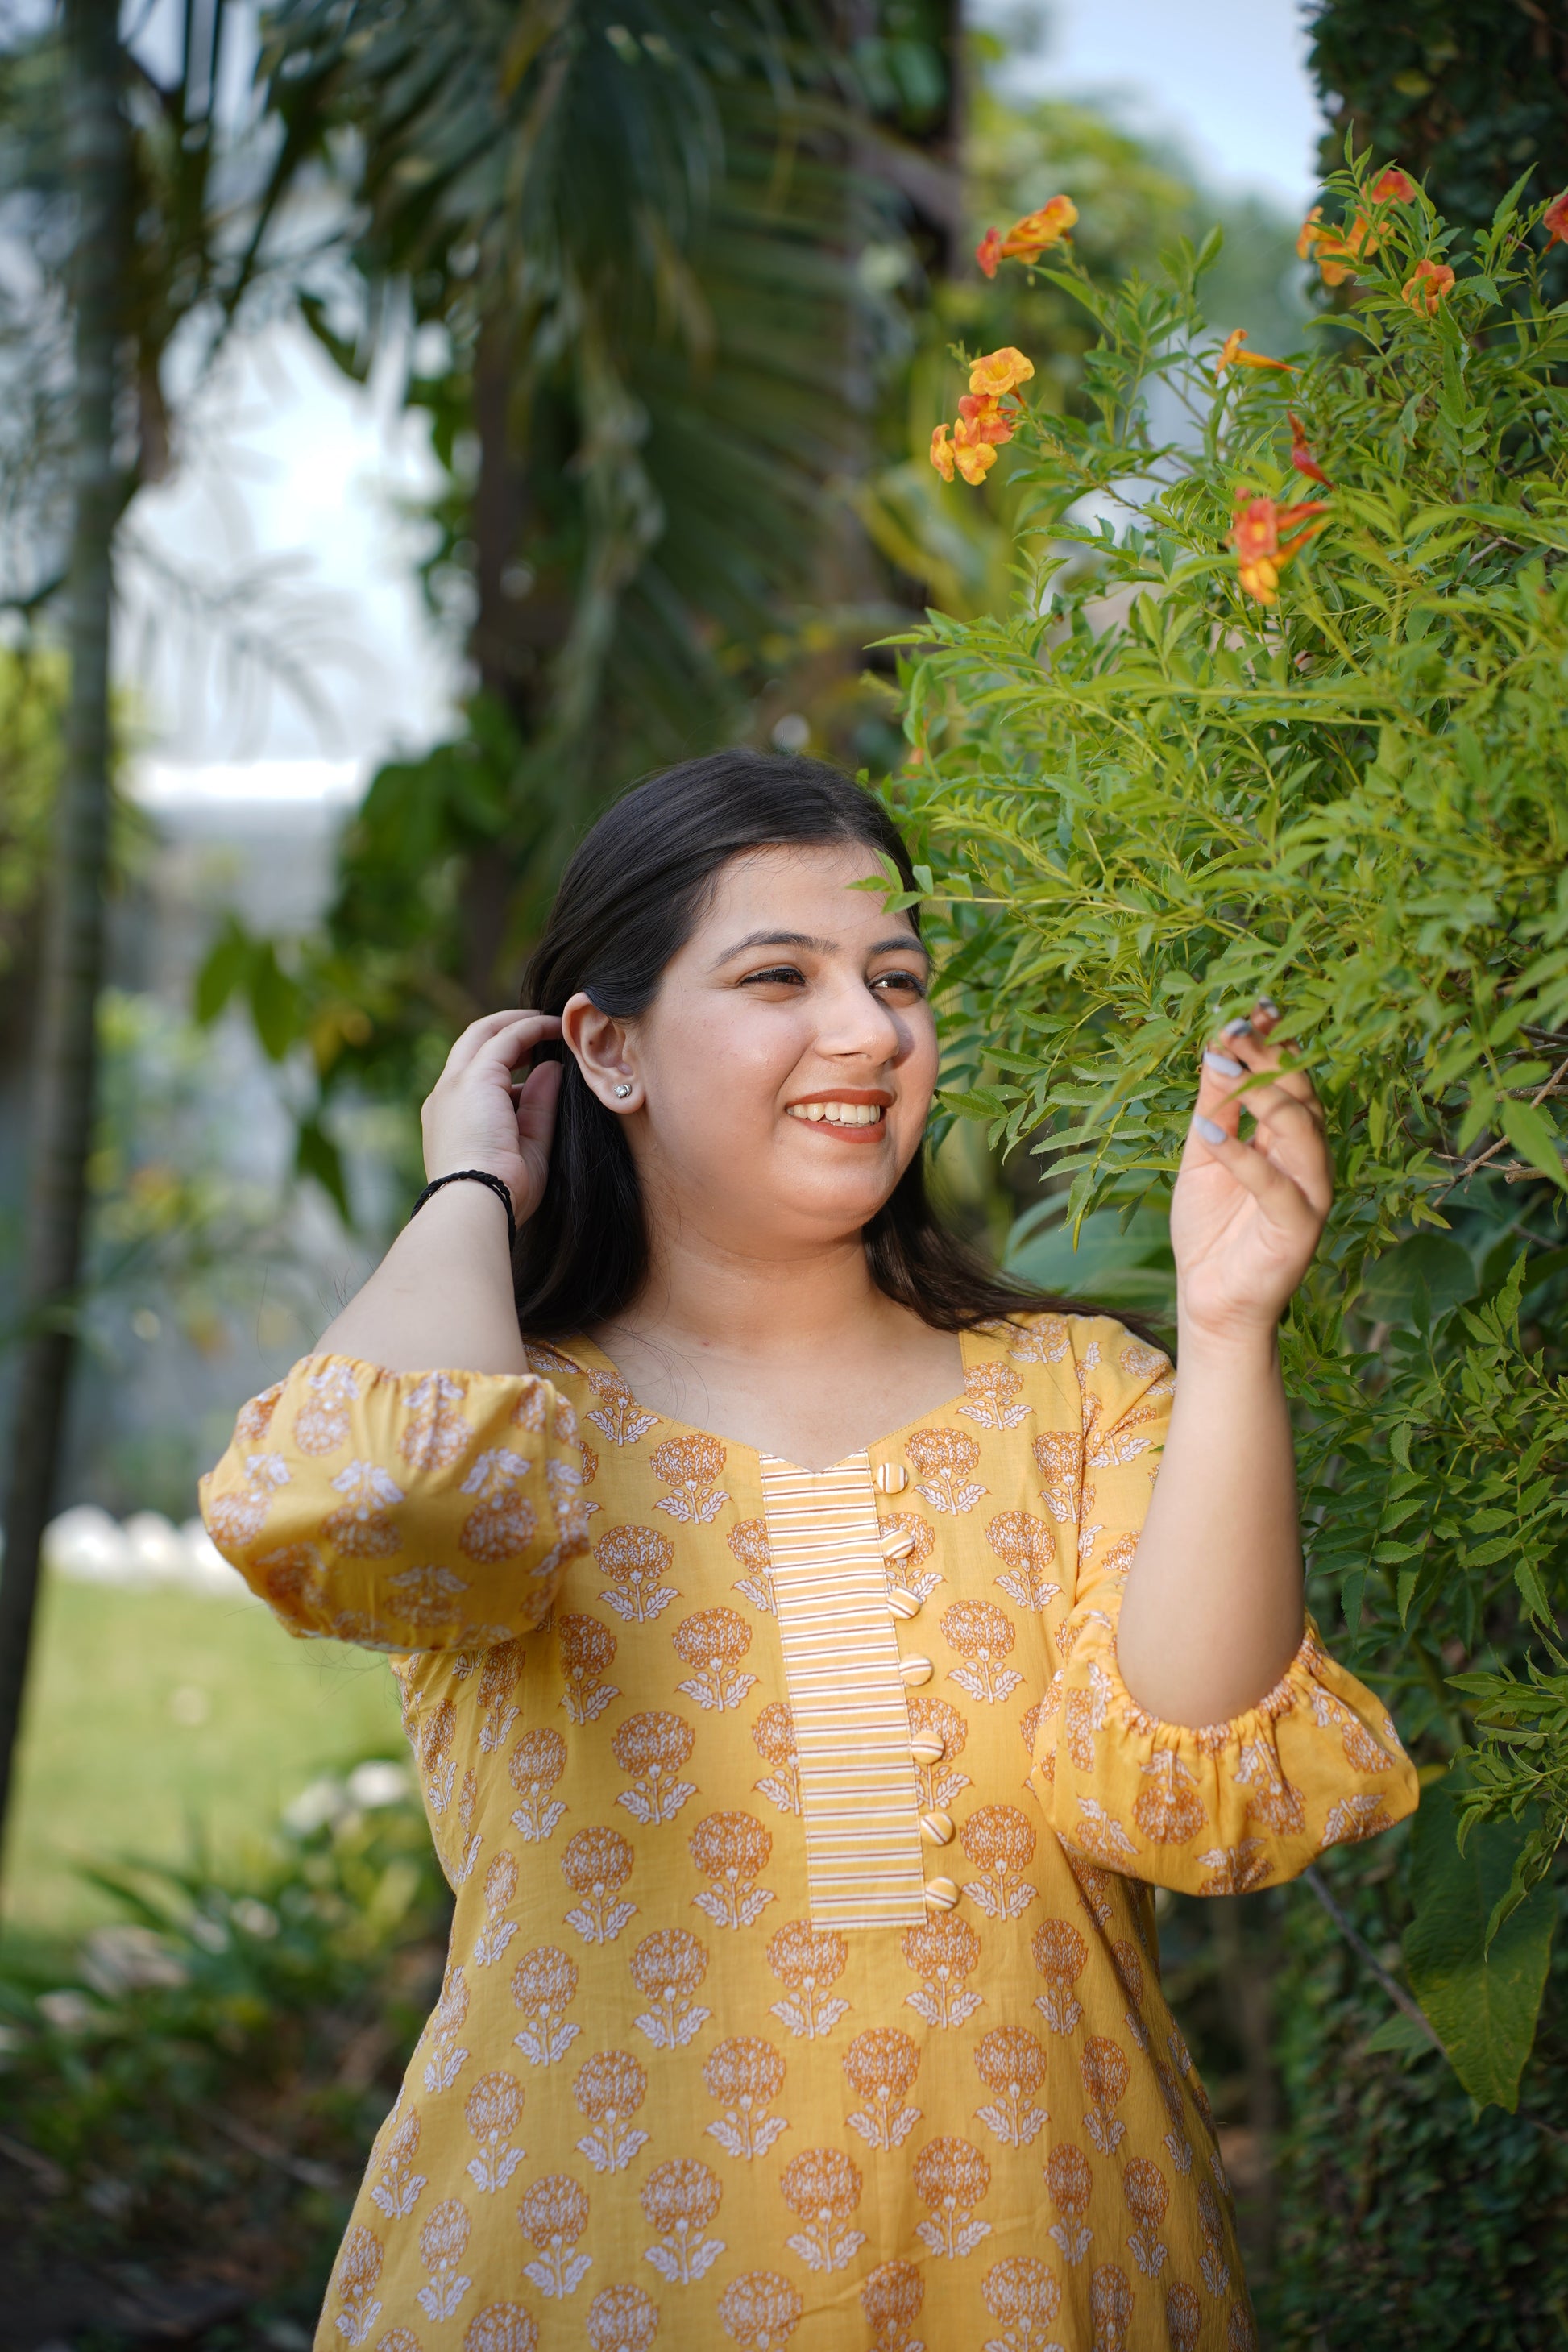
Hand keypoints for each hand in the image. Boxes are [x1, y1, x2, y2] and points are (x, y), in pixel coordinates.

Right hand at [420, 1009, 563, 1225]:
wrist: (477, 1202)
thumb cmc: (504, 1191)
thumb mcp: (529, 1146)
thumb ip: (538, 1106)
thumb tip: (552, 1068)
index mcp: (451, 1120)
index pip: (475, 1079)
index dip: (506, 1065)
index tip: (537, 1060)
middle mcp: (445, 1097)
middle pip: (473, 1046)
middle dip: (507, 1032)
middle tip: (542, 1030)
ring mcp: (454, 1085)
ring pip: (484, 1035)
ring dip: (518, 1025)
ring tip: (552, 1024)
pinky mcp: (473, 1078)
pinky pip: (506, 1038)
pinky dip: (531, 1028)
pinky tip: (555, 1027)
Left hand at [1170, 1000, 1331, 1342]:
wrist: (1209, 1298)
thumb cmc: (1211, 1226)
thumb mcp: (1203, 1154)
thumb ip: (1215, 1106)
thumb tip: (1217, 1045)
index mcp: (1289, 1138)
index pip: (1290, 1079)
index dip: (1273, 1044)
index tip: (1250, 1010)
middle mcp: (1308, 1159)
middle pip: (1301, 1095)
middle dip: (1270, 1057)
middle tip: (1236, 1028)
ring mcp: (1310, 1193)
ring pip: (1301, 1131)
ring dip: (1263, 1094)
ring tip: (1226, 1064)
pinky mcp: (1299, 1228)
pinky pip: (1276, 1185)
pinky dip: (1243, 1155)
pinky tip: (1210, 1131)